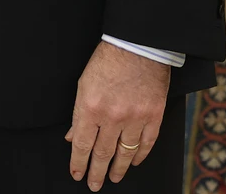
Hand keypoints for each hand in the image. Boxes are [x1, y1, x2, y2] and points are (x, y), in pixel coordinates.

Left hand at [67, 41, 169, 190]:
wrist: (139, 46)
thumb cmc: (108, 61)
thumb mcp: (84, 84)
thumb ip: (78, 112)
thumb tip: (71, 135)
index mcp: (90, 107)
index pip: (81, 144)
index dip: (78, 162)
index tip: (76, 174)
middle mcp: (112, 116)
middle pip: (102, 153)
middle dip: (96, 172)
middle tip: (94, 184)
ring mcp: (135, 118)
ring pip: (124, 153)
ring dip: (118, 168)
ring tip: (113, 178)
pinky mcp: (154, 116)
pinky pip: (146, 143)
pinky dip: (139, 156)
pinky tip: (133, 162)